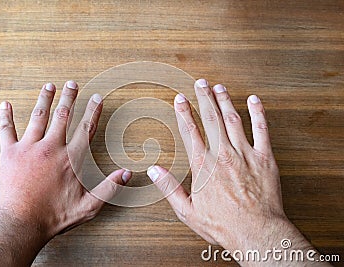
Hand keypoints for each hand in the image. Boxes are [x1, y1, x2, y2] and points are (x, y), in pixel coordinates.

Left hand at [0, 81, 130, 265]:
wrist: (21, 223)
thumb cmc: (54, 215)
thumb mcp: (88, 206)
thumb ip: (108, 188)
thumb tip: (126, 173)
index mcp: (70, 159)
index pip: (86, 129)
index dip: (93, 112)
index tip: (97, 98)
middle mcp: (50, 148)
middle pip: (62, 116)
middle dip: (69, 97)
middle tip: (72, 84)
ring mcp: (29, 148)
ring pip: (38, 117)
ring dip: (44, 99)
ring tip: (49, 86)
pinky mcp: (10, 154)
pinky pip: (6, 130)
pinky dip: (5, 116)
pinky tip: (5, 104)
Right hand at [147, 79, 327, 264]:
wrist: (256, 232)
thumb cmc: (222, 224)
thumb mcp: (187, 211)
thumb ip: (169, 188)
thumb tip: (153, 171)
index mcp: (203, 165)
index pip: (190, 131)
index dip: (183, 113)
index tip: (180, 99)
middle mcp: (222, 154)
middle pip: (211, 119)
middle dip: (204, 98)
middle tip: (200, 83)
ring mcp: (245, 154)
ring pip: (233, 120)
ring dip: (225, 101)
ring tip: (219, 87)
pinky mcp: (264, 158)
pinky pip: (262, 130)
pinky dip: (258, 113)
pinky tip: (254, 101)